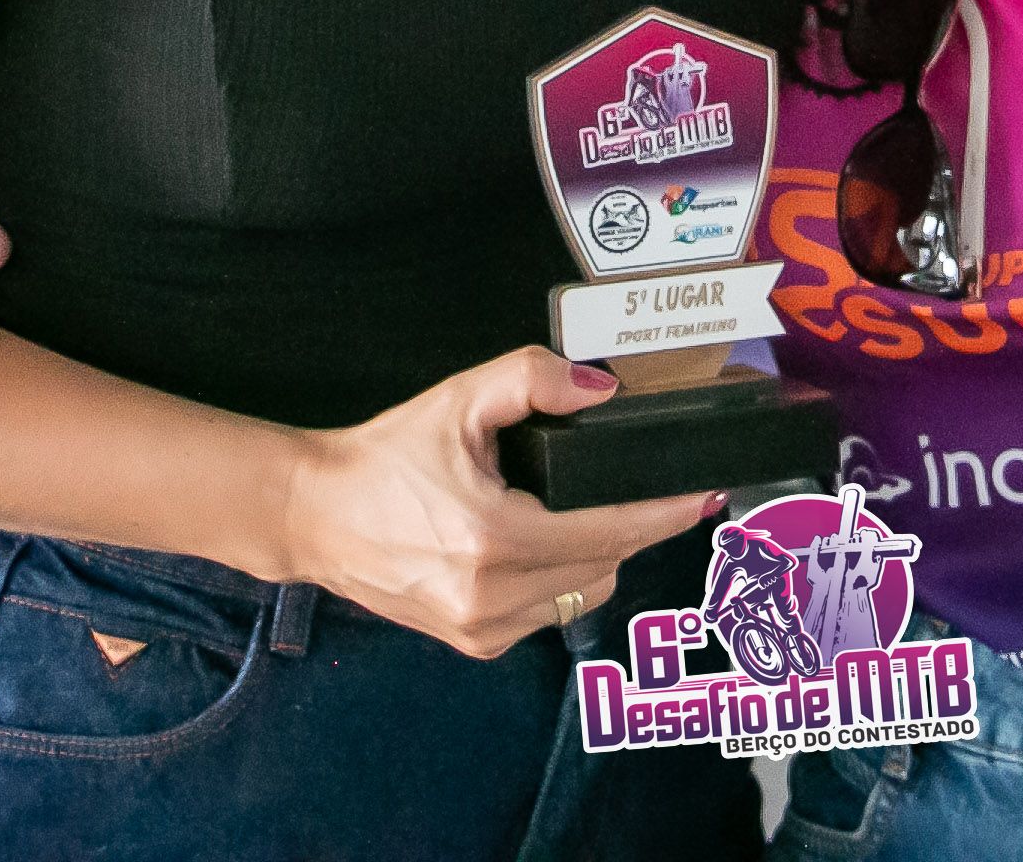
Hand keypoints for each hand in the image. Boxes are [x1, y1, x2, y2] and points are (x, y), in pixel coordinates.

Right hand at [284, 350, 719, 659]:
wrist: (315, 514)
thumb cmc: (384, 456)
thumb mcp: (458, 400)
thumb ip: (532, 379)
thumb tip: (600, 389)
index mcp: (494, 538)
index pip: (612, 530)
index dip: (666, 512)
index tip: (707, 492)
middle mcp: (492, 596)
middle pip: (607, 563)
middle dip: (632, 524)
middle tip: (642, 486)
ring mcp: (483, 628)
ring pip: (584, 593)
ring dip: (597, 554)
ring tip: (580, 510)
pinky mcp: (474, 643)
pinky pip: (549, 612)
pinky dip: (559, 579)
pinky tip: (540, 544)